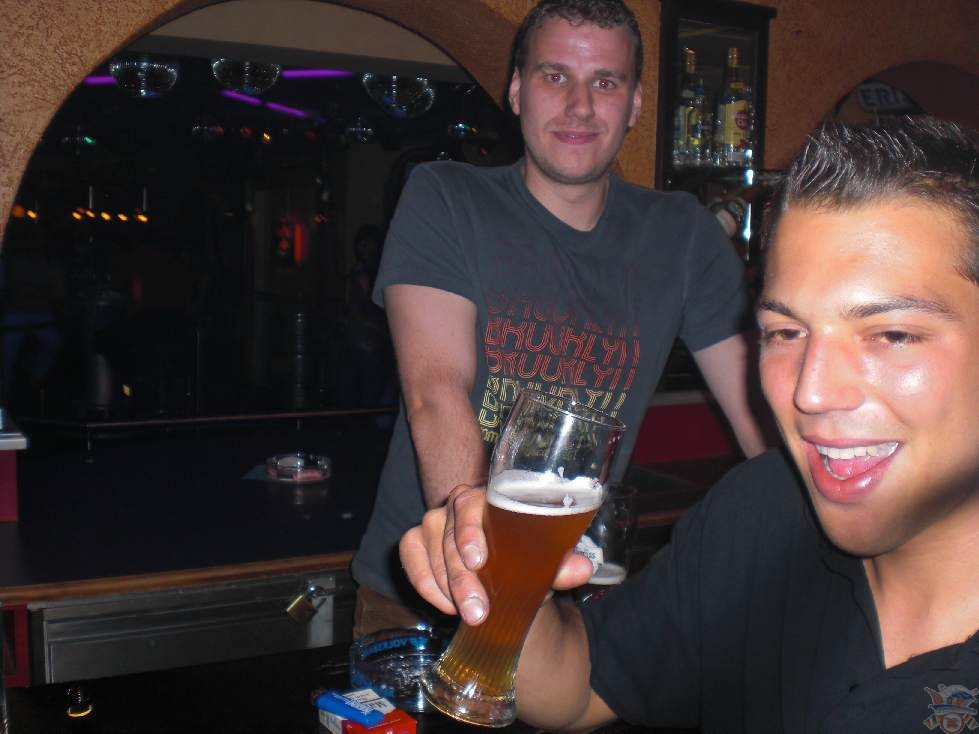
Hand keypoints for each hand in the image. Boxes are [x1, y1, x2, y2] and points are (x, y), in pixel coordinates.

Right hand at [399, 484, 594, 625]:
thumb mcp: (543, 560)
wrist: (503, 566)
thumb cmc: (523, 555)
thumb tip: (583, 569)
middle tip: (477, 612)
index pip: (472, 506)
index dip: (471, 532)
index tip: (478, 561)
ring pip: (428, 550)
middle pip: (449, 537)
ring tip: (467, 615)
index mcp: (488, 498)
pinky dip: (425, 585)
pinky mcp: (415, 541)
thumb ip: (560, 564)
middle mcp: (456, 505)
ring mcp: (433, 522)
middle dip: (462, 579)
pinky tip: (445, 606)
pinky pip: (411, 560)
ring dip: (445, 587)